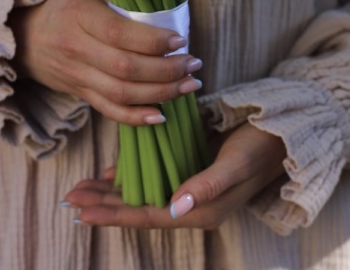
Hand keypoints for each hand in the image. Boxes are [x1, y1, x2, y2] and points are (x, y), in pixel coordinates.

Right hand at [8, 0, 202, 125]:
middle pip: (126, 68)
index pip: (120, 33)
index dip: (153, 40)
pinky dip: (137, 118)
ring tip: (189, 85)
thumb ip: (123, 9)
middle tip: (194, 64)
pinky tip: (162, 115)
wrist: (24, 37)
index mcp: (80, 17)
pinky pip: (109, 111)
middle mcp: (76, 49)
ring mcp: (76, 75)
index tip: (181, 40)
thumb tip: (168, 20)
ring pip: (122, 93)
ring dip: (161, 93)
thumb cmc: (65, 11)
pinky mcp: (79, 94)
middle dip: (167, 70)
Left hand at [62, 123, 286, 229]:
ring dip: (111, 189)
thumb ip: (205, 187)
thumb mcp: (234, 168)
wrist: (278, 133)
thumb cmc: (258, 150)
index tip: (82, 212)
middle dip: (103, 203)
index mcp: (199, 211)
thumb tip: (172, 208)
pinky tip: (111, 171)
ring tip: (81, 187)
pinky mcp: (186, 165)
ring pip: (141, 190)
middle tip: (70, 198)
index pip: (148, 215)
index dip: (114, 214)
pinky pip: (153, 173)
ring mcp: (186, 184)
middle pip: (138, 205)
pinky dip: (131, 172)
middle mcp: (188, 202)